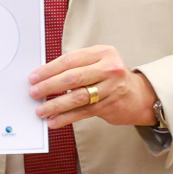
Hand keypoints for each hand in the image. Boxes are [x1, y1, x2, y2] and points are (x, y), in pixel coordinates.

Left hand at [30, 47, 155, 128]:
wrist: (138, 95)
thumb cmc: (111, 77)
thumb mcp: (98, 62)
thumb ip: (77, 66)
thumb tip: (45, 76)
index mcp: (103, 52)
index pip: (71, 60)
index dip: (50, 69)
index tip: (34, 77)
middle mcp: (109, 68)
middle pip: (73, 78)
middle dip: (50, 86)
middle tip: (34, 92)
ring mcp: (111, 88)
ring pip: (77, 97)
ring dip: (56, 105)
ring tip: (41, 110)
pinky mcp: (109, 106)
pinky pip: (83, 112)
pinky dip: (66, 117)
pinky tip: (54, 121)